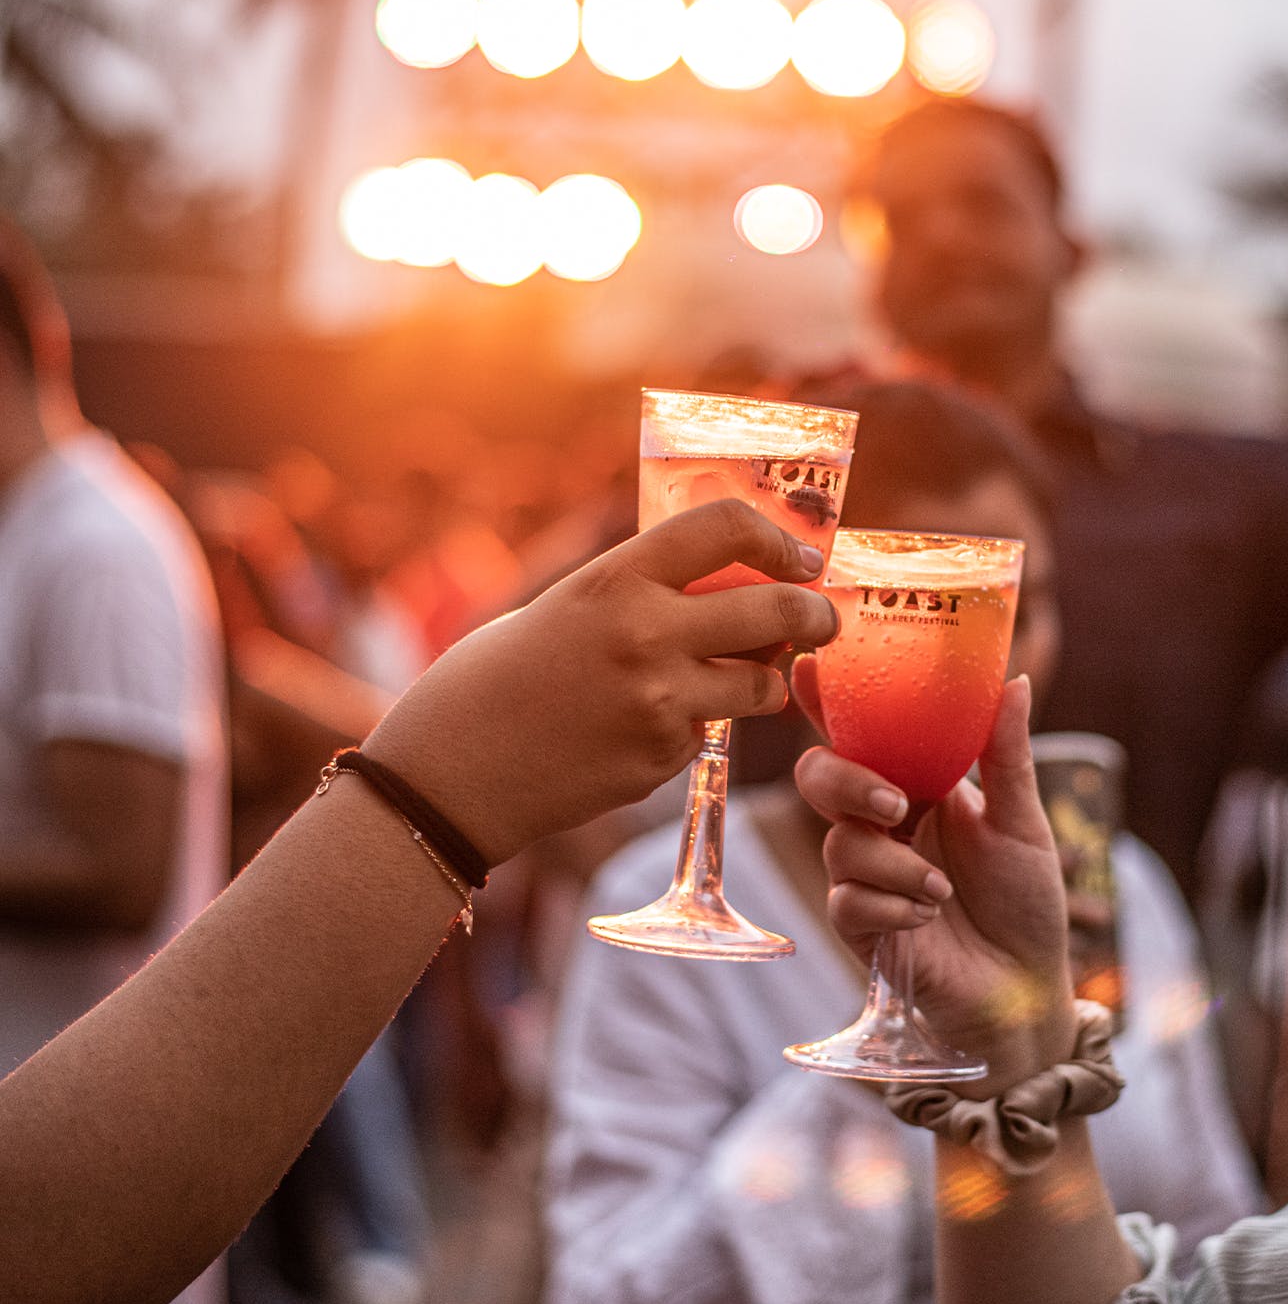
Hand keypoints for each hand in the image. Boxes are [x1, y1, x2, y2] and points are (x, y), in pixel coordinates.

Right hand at [365, 501, 838, 863]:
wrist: (448, 775)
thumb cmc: (493, 679)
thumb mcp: (564, 607)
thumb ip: (638, 591)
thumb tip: (721, 582)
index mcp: (614, 580)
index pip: (725, 527)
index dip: (777, 537)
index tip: (799, 555)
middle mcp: (647, 637)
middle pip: (776, 610)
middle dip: (815, 613)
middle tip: (823, 617)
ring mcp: (659, 705)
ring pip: (762, 684)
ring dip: (768, 679)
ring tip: (748, 675)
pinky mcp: (659, 761)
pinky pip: (710, 733)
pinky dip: (702, 725)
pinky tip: (653, 725)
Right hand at [792, 663, 1074, 1092]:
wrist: (1027, 991)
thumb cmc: (1026, 903)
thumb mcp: (1023, 822)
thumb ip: (1006, 754)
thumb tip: (1015, 680)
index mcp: (916, 785)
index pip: (861, 732)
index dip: (827, 699)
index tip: (811, 665)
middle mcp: (881, 823)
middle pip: (821, 776)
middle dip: (848, 781)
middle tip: (897, 804)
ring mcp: (865, 874)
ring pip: (838, 842)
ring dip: (896, 864)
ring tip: (944, 889)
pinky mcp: (859, 925)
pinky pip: (847, 899)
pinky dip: (893, 904)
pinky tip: (929, 917)